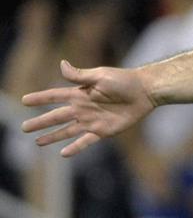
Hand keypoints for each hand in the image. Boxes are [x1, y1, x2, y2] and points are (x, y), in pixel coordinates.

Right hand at [21, 60, 156, 156]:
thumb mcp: (100, 75)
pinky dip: (75, 147)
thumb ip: (79, 75)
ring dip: (52, 136)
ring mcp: (92, 121)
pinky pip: (86, 141)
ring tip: (37, 142)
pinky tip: (63, 154)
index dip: (40, 98)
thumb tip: (61, 64)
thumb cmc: (124, 80)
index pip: (54, 96)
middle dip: (40, 122)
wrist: (145, 92)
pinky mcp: (103, 131)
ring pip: (66, 131)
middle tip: (23, 127)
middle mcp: (82, 108)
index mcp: (80, 93)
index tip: (23, 101)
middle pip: (56, 116)